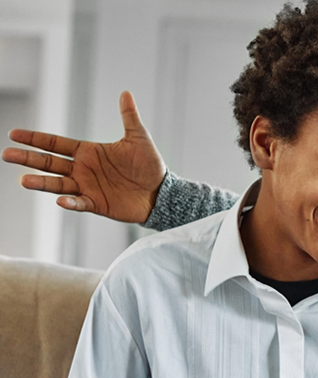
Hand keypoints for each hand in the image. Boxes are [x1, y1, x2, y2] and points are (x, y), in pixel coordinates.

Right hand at [2, 91, 164, 222]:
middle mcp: (83, 169)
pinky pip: (79, 203)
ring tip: (23, 180)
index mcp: (88, 152)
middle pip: (50, 163)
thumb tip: (126, 93)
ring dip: (41, 182)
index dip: (36, 139)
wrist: (161, 192)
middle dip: (29, 158)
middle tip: (7, 154)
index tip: (14, 134)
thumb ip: (129, 117)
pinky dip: (70, 202)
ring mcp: (87, 187)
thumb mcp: (139, 138)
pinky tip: (60, 200)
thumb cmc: (149, 165)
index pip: (56, 143)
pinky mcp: (96, 203)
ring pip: (58, 184)